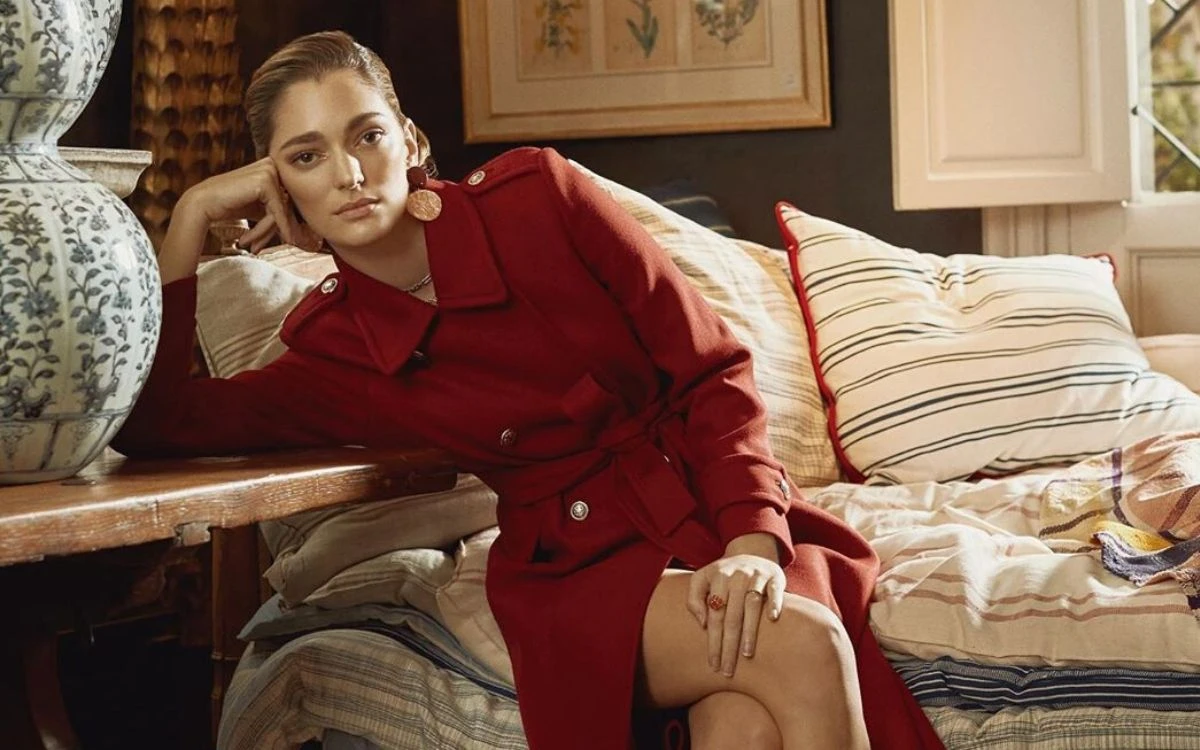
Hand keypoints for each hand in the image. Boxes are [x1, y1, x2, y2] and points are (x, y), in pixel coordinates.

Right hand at [159, 157, 304, 284]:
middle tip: (257, 247)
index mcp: (272, 167)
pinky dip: (268, 229)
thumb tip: (301, 227)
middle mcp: (272, 165)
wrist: (203, 204)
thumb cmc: (230, 205)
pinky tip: (255, 242)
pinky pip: (277, 212)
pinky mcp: (265, 182)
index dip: (281, 224)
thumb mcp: (259, 206)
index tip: (276, 242)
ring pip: (282, 212)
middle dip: (274, 230)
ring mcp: (269, 171)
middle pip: (287, 206)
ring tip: (250, 244)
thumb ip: (277, 208)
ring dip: (266, 232)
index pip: (287, 200)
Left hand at [686, 547, 785, 677]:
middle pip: (732, 616)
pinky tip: (772, 619)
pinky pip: (775, 591)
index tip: (713, 664)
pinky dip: (773, 603)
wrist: (750, 553)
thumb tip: (703, 624)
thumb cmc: (723, 575)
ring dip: (750, 631)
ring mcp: (757, 575)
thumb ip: (694, 599)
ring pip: (752, 606)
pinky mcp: (775, 576)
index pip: (714, 615)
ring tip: (746, 654)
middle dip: (729, 645)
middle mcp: (737, 576)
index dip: (713, 641)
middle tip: (728, 670)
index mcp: (718, 578)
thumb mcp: (702, 580)